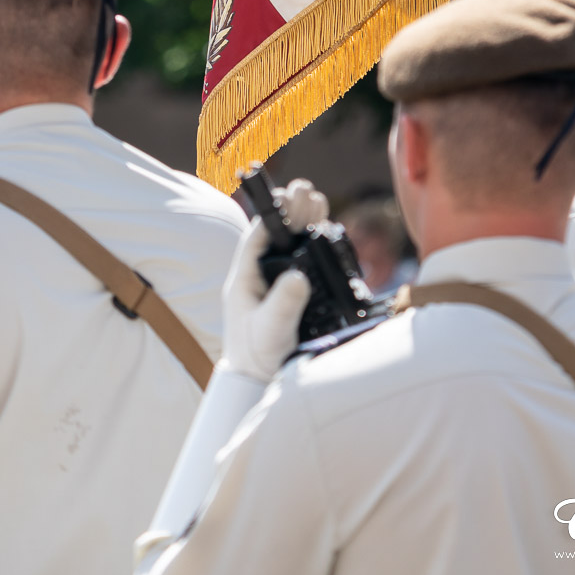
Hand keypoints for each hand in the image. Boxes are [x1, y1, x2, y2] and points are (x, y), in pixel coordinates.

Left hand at [221, 178, 329, 382]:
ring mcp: (279, 284)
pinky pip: (308, 263)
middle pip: (279, 234)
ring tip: (320, 202)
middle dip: (294, 211)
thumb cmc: (256, 357)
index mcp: (247, 277)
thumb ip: (283, 305)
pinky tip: (328, 233)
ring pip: (294, 245)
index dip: (273, 213)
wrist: (261, 384)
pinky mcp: (296, 294)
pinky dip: (318, 246)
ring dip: (307, 223)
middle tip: (308, 190)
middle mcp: (262, 275)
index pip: (257, 236)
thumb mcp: (269, 330)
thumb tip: (298, 276)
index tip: (288, 196)